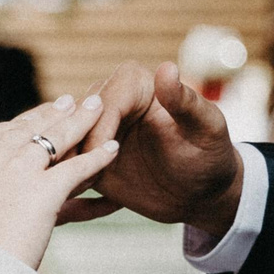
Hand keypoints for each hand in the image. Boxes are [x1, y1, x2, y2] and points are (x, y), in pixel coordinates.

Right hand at [0, 95, 120, 269]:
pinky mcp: (42, 190)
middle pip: (31, 126)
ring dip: (82, 120)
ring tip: (98, 108)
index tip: (46, 112)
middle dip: (56, 112)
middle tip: (75, 100)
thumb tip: (0, 179)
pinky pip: (77, 168)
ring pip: (56, 137)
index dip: (30, 119)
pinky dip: (98, 158)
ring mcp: (15, 169)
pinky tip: (113, 150)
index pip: (5, 129)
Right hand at [67, 62, 242, 238]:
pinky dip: (63, 183)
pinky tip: (69, 205)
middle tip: (83, 178)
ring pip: (64, 142)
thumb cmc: (210, 155)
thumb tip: (167, 68)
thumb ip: (185, 101)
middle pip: (76, 120)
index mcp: (136, 84)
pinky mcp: (87, 157)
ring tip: (72, 193)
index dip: (101, 126)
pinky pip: (65, 166)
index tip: (107, 155)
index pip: (106, 100)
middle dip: (75, 147)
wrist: (201, 193)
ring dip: (64, 167)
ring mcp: (96, 130)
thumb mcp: (205, 129)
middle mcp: (110, 101)